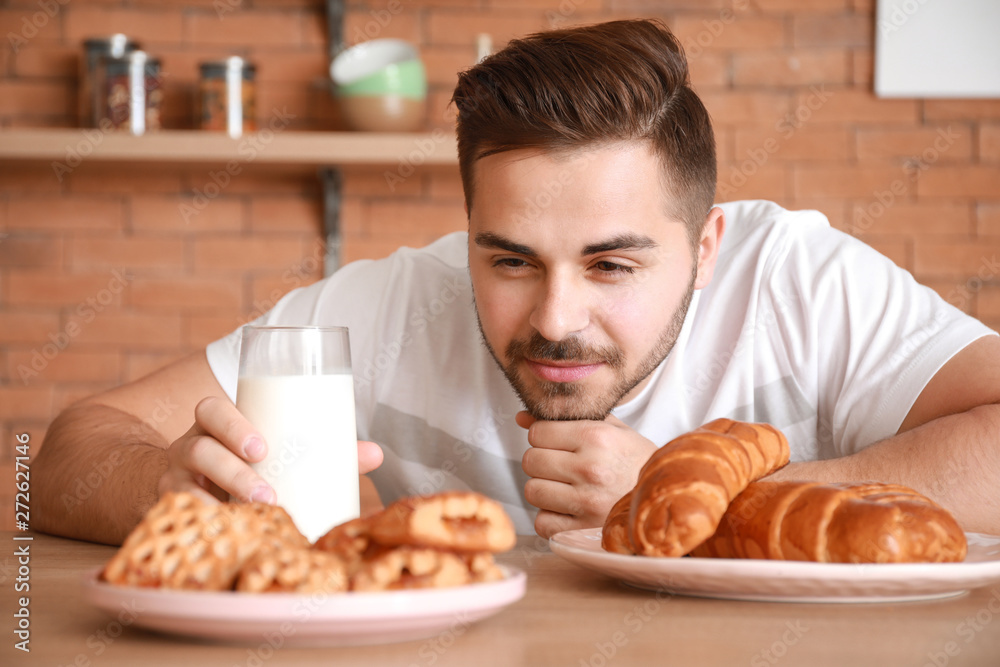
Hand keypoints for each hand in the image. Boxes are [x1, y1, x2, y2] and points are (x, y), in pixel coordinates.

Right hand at [158, 395, 383, 503]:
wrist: (200, 489)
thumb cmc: (253, 464)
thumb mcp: (281, 451)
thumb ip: (326, 451)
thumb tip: (376, 454)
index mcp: (218, 426)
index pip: (212, 410)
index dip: (232, 425)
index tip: (261, 448)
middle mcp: (190, 447)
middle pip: (198, 448)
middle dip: (231, 470)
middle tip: (266, 492)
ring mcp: (176, 479)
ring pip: (182, 484)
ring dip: (220, 503)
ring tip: (254, 516)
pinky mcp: (170, 508)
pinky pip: (176, 515)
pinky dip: (198, 524)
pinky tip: (220, 534)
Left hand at [518, 411, 656, 537]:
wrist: (669, 498)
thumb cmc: (636, 460)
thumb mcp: (610, 429)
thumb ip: (567, 420)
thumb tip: (521, 417)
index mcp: (596, 437)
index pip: (537, 433)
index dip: (542, 437)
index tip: (556, 443)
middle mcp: (590, 468)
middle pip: (530, 461)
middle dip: (541, 462)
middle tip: (559, 466)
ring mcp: (586, 501)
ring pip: (532, 490)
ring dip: (543, 489)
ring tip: (564, 487)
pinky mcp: (583, 529)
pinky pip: (541, 521)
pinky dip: (549, 516)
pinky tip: (568, 509)